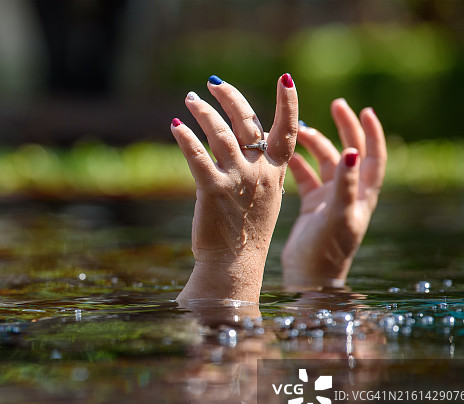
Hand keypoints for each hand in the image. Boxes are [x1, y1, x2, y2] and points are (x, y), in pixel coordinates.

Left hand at [172, 74, 297, 306]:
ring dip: (202, 111)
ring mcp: (236, 179)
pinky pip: (196, 155)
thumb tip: (246, 142)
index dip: (289, 103)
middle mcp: (259, 171)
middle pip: (246, 122)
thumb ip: (259, 169)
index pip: (288, 130)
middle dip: (229, 97)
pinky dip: (185, 137)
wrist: (234, 264)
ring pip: (219, 132)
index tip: (286, 78)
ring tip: (189, 100)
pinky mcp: (212, 189)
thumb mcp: (263, 197)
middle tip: (213, 84)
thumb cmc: (246, 232)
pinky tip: (175, 127)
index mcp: (275, 172)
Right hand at [282, 99, 386, 289]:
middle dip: (343, 128)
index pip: (374, 155)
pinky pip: (304, 175)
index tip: (363, 110)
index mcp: (363, 193)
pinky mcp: (311, 205)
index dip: (371, 132)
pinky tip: (283, 152)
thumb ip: (346, 183)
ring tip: (297, 130)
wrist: (309, 277)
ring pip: (323, 160)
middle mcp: (348, 192)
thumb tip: (354, 150)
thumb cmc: (327, 250)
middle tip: (335, 105)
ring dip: (313, 143)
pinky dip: (296, 162)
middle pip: (350, 151)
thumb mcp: (339, 215)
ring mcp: (329, 197)